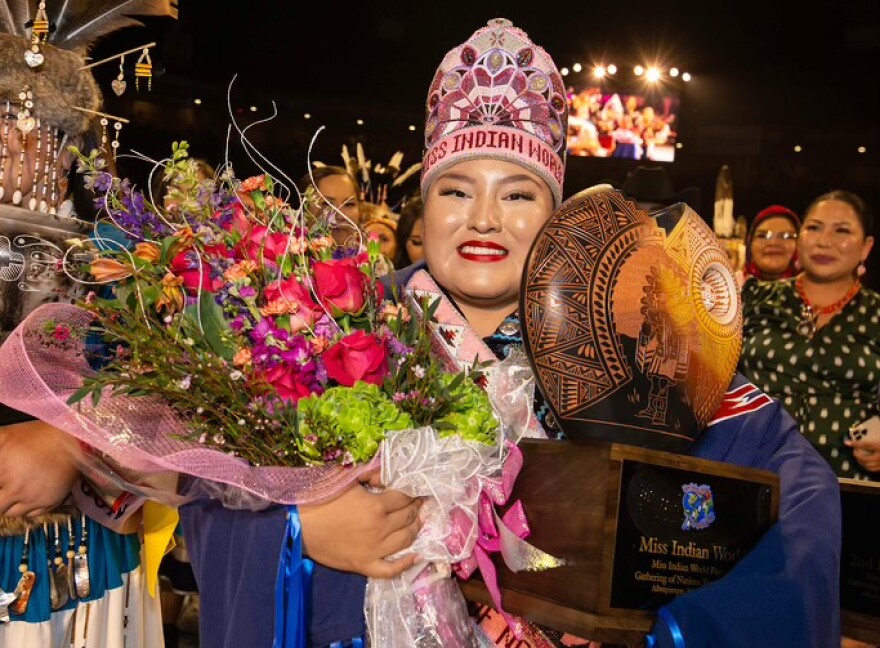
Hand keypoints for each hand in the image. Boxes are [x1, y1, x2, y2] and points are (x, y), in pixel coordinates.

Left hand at [0, 421, 82, 516]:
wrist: (72, 440)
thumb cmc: (37, 436)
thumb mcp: (3, 436)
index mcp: (1, 469)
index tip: (1, 482)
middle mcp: (15, 488)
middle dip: (1, 496)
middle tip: (5, 487)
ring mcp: (32, 498)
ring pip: (10, 513)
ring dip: (9, 504)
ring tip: (16, 488)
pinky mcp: (49, 503)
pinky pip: (30, 515)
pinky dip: (27, 507)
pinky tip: (29, 493)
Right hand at [299, 470, 422, 577]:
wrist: (297, 526)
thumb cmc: (320, 498)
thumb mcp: (346, 479)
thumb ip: (371, 474)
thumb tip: (391, 472)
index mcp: (375, 506)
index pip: (404, 498)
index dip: (412, 492)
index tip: (417, 488)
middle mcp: (379, 529)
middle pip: (407, 518)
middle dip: (416, 508)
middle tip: (420, 502)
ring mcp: (373, 550)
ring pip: (405, 541)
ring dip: (415, 529)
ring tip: (418, 520)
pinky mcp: (363, 565)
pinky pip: (390, 569)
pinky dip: (405, 564)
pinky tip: (415, 556)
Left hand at [845, 416, 879, 472]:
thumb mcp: (878, 430)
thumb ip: (874, 427)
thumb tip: (867, 423)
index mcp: (879, 445)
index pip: (865, 444)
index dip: (855, 444)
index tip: (846, 442)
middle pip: (864, 458)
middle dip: (856, 455)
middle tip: (854, 451)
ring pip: (868, 465)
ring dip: (861, 462)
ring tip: (858, 457)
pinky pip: (874, 469)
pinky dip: (868, 466)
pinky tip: (865, 463)